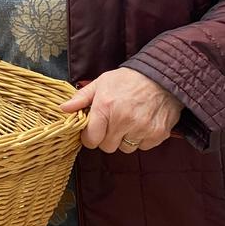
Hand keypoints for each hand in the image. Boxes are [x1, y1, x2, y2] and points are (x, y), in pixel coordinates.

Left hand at [60, 68, 183, 153]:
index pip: (91, 139)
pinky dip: (141, 139)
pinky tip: (142, 124)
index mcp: (105, 108)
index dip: (90, 137)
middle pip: (107, 147)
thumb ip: (81, 98)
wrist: (161, 77)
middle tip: (112, 125)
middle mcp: (122, 120)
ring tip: (128, 123)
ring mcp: (141, 128)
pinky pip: (143, 147)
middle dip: (107, 138)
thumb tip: (63, 109)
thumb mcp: (101, 83)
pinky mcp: (157, 134)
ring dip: (125, 140)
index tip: (93, 132)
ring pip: (125, 149)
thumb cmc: (128, 80)